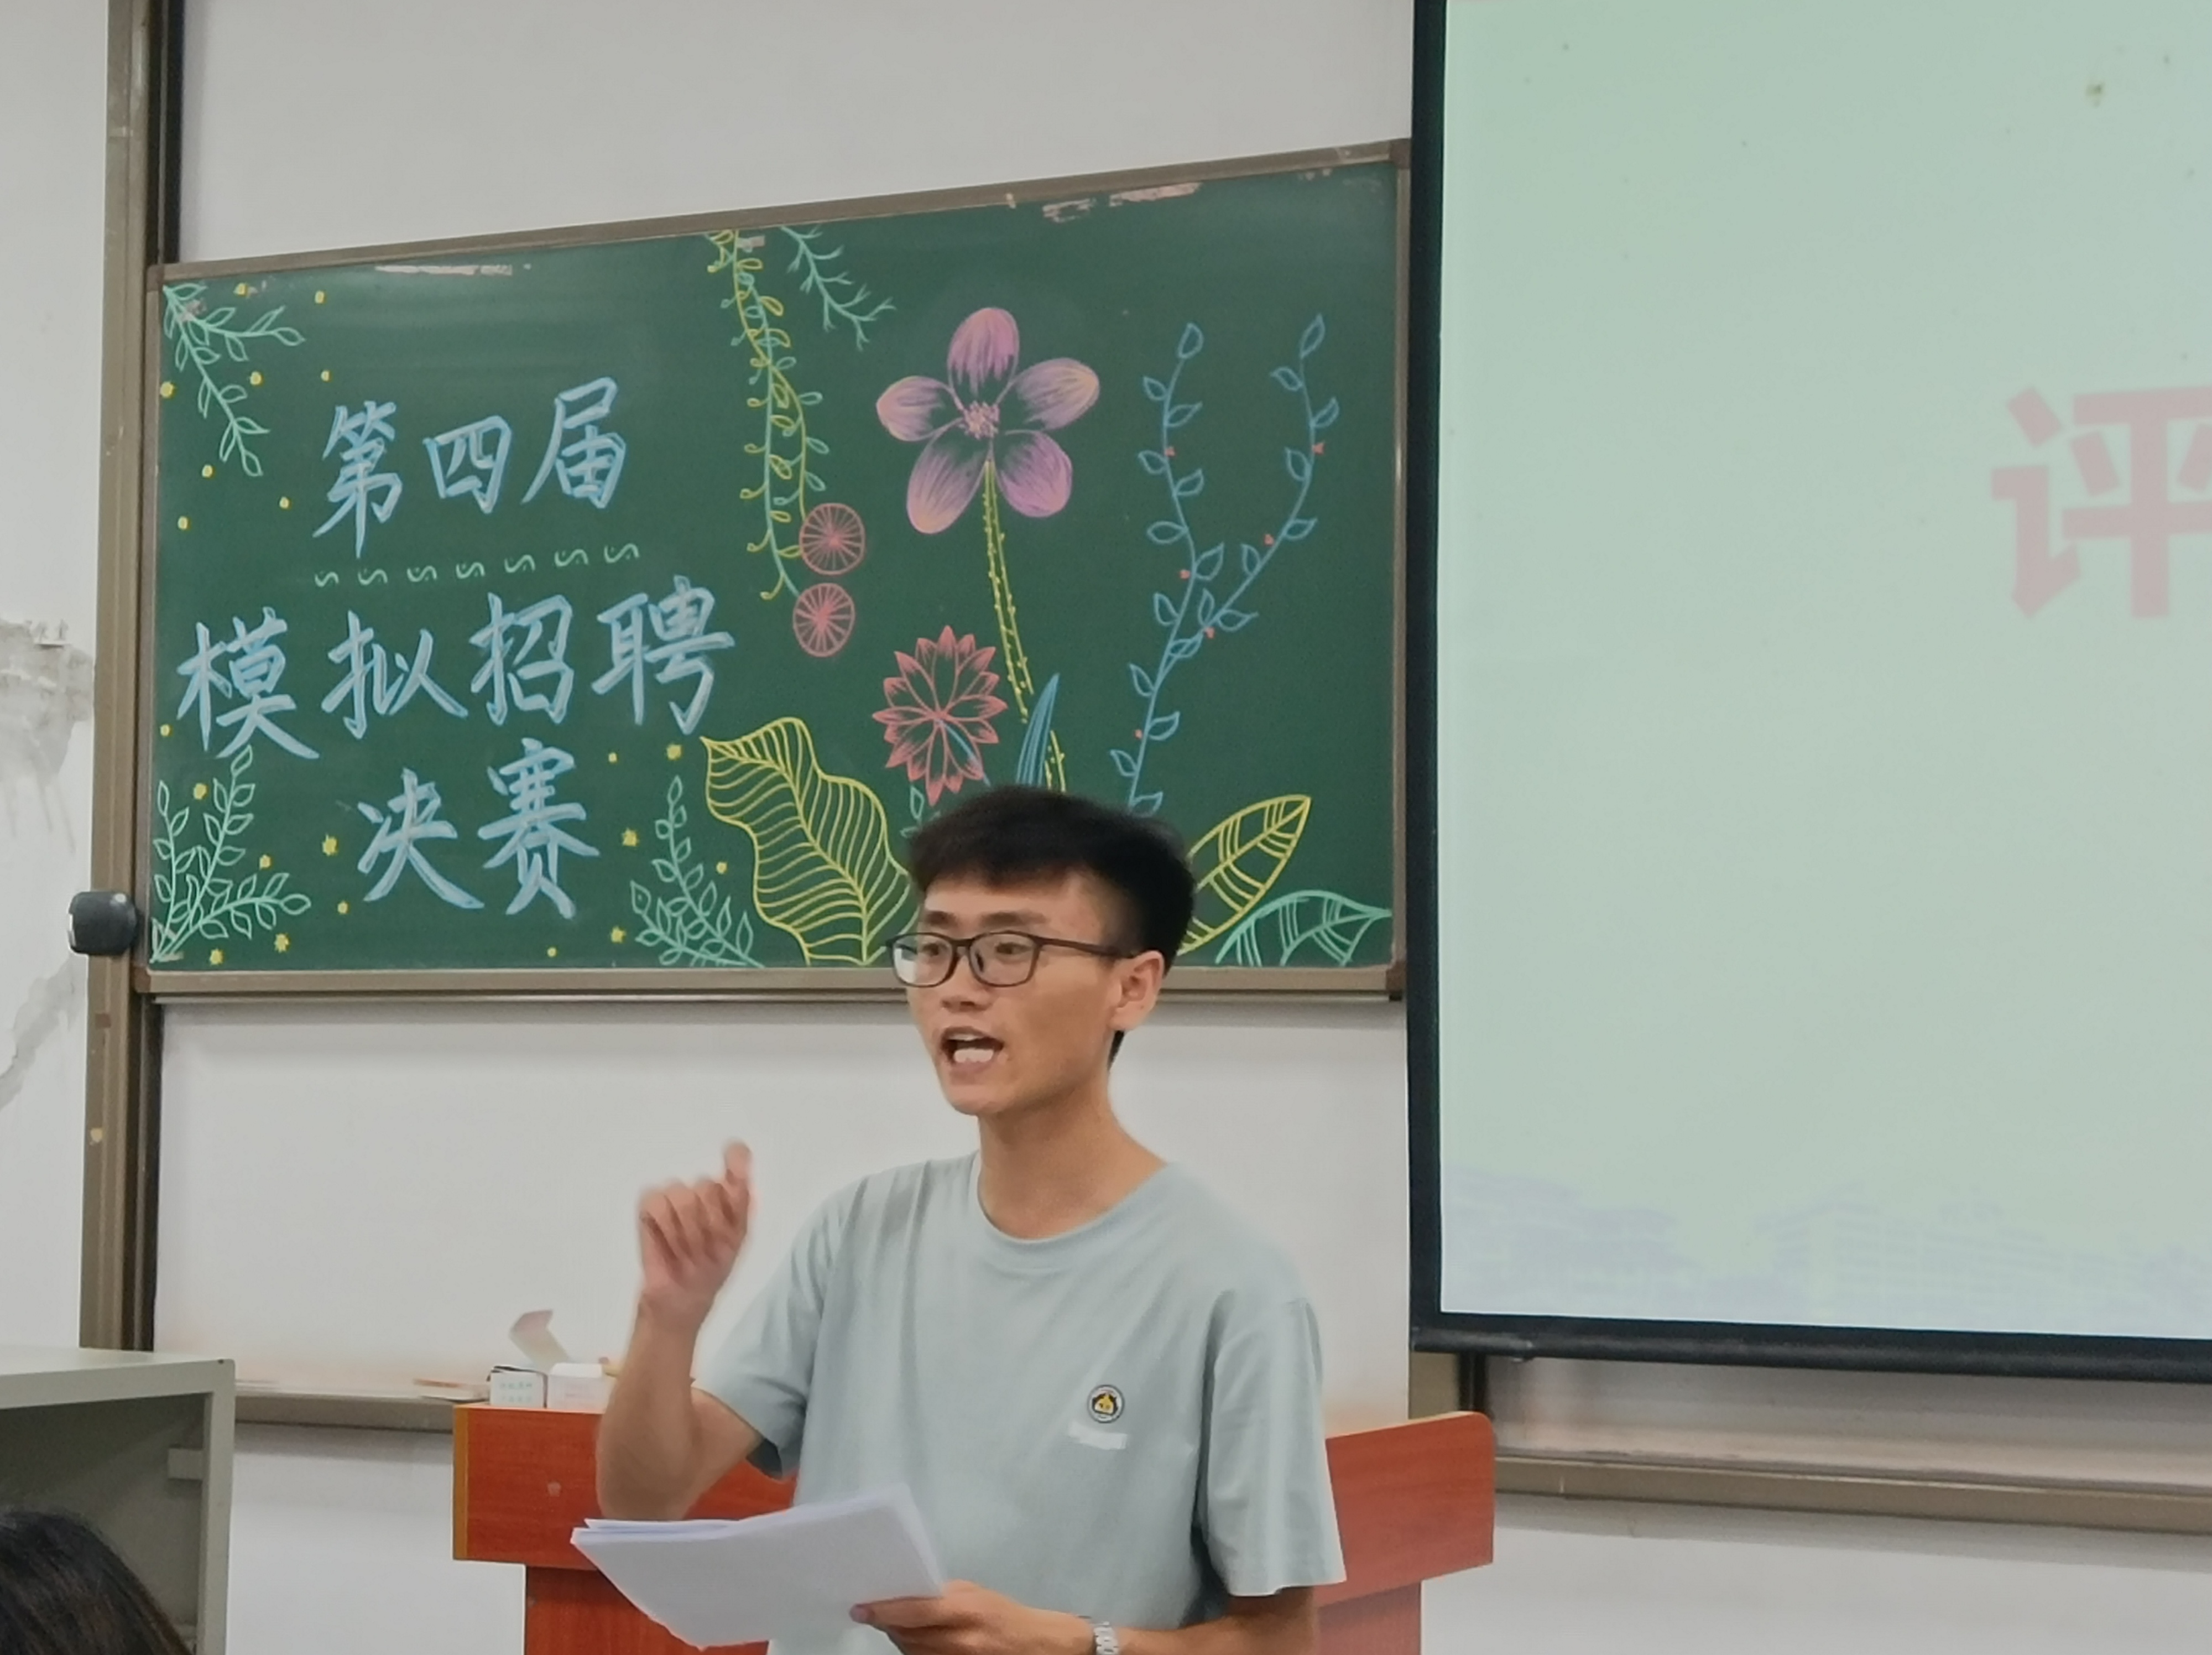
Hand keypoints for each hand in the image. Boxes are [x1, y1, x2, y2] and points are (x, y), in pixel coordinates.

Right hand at [636, 1142, 751, 1331]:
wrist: (683, 1295)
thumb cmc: (714, 1266)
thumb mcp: (738, 1235)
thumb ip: (741, 1198)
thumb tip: (741, 1160)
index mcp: (730, 1193)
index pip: (738, 1158)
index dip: (737, 1160)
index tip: (732, 1164)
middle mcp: (703, 1189)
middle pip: (706, 1186)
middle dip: (707, 1223)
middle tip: (705, 1246)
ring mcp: (674, 1196)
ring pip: (681, 1194)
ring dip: (686, 1230)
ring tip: (686, 1249)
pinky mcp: (649, 1208)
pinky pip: (655, 1201)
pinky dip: (663, 1226)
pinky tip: (666, 1241)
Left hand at [855, 1582, 1089, 1654]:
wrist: (1035, 1646)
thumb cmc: (1003, 1614)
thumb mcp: (974, 1593)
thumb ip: (941, 1595)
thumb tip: (907, 1594)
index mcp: (963, 1610)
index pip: (913, 1612)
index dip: (883, 1611)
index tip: (859, 1609)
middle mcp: (958, 1640)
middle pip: (906, 1636)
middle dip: (889, 1624)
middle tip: (876, 1611)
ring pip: (911, 1652)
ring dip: (899, 1639)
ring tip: (897, 1625)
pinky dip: (914, 1652)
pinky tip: (916, 1641)